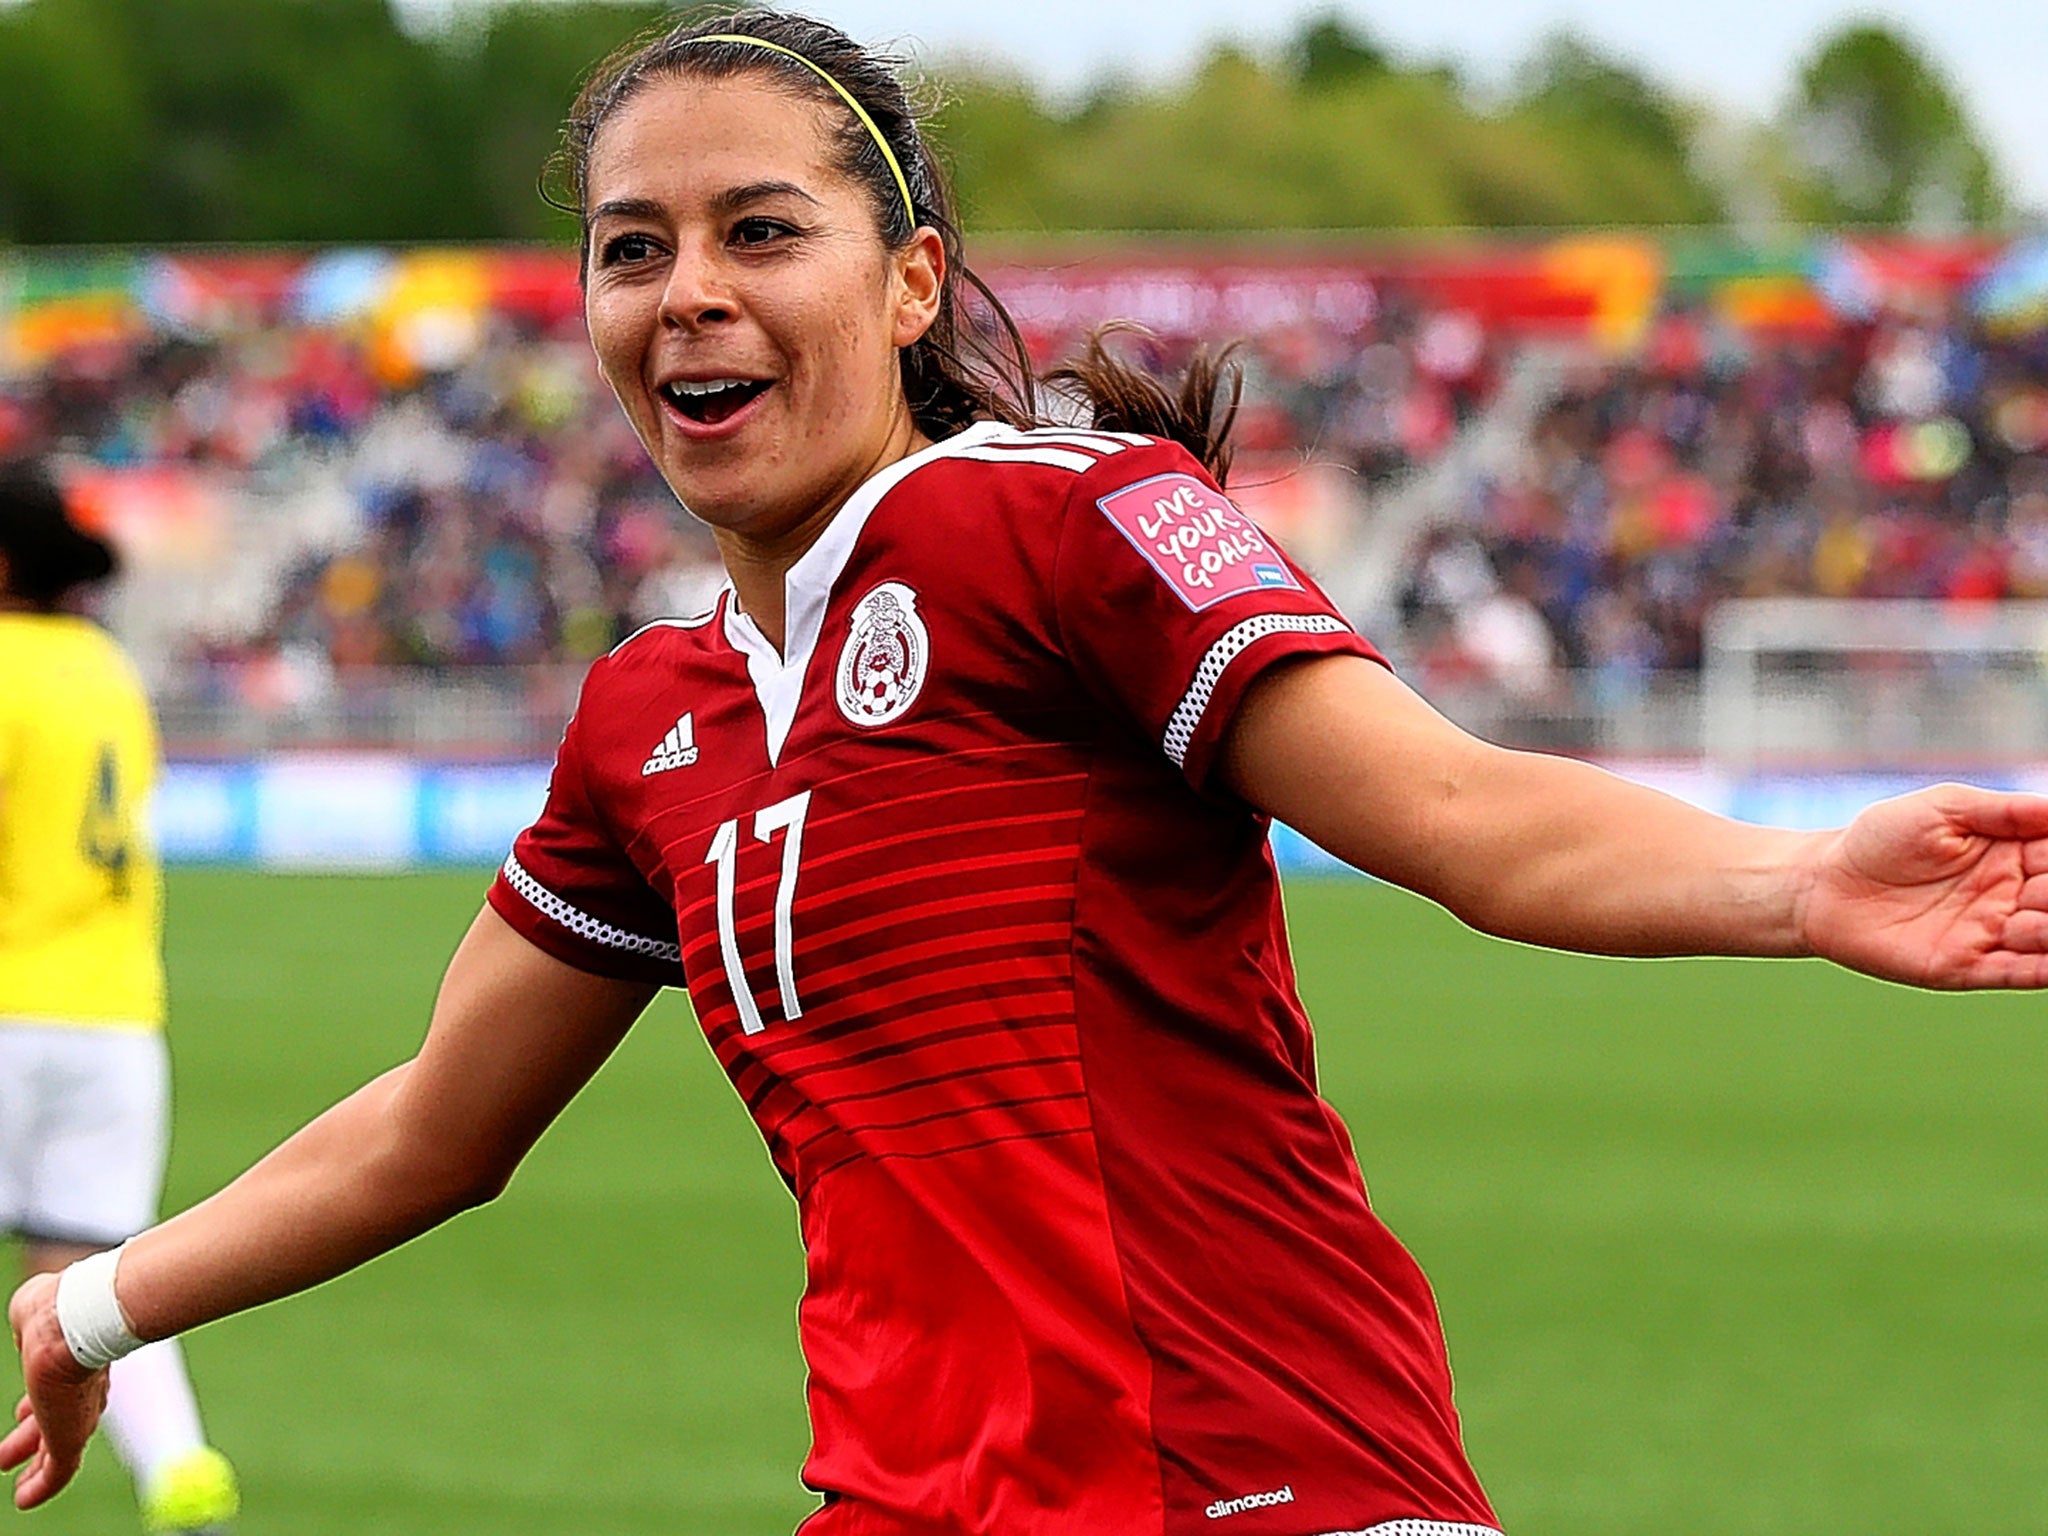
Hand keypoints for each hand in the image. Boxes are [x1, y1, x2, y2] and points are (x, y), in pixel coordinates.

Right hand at [2, 1273, 107, 1509]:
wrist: (73, 1325)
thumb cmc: (53, 1311)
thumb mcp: (35, 1310)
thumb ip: (32, 1316)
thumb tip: (28, 1317)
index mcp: (71, 1361)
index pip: (56, 1388)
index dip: (37, 1403)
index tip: (21, 1413)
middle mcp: (79, 1389)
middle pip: (53, 1421)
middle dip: (29, 1437)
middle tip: (6, 1454)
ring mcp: (76, 1414)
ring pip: (54, 1450)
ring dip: (33, 1467)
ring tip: (16, 1482)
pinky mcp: (71, 1437)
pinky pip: (56, 1471)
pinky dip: (40, 1487)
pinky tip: (24, 1500)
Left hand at [1799, 784, 2047, 988]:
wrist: (1821, 883)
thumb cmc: (1879, 838)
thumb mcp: (1942, 808)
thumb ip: (2003, 811)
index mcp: (2013, 855)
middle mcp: (2010, 897)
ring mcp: (1990, 934)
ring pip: (2045, 939)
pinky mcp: (1964, 967)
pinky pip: (2015, 973)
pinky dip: (2042, 971)